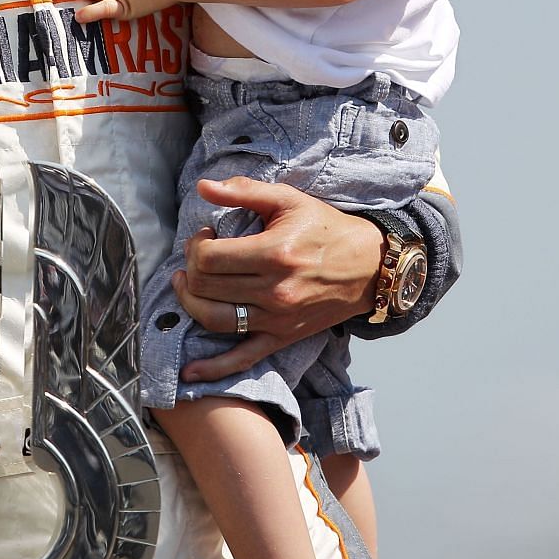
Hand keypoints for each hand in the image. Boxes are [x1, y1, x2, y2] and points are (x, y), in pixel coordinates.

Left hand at [172, 177, 382, 381]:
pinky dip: (214, 368)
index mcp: (274, 253)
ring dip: (190, 303)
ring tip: (189, 285)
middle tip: (199, 254)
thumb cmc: (326, 228)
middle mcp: (275, 290)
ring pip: (213, 319)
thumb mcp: (288, 200)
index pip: (209, 258)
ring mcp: (278, 319)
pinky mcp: (282, 338)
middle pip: (205, 287)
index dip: (196, 245)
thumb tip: (203, 186)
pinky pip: (242, 358)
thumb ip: (244, 190)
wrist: (369, 266)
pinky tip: (190, 372)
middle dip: (191, 268)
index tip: (205, 235)